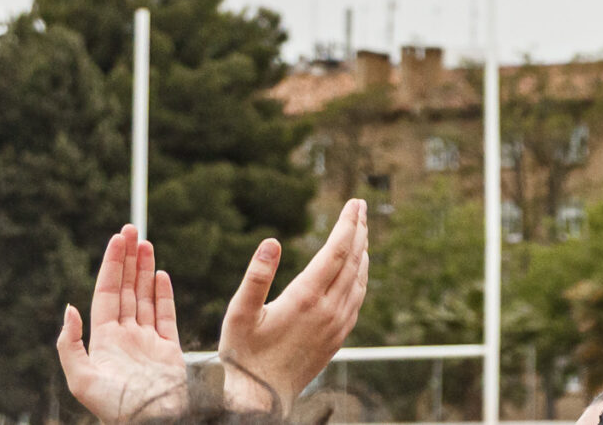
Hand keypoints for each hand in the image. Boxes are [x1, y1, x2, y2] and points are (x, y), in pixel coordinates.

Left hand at [55, 226, 188, 424]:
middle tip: (132, 229)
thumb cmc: (118, 407)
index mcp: (104, 341)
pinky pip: (166, 315)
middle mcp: (125, 337)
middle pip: (126, 289)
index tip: (118, 238)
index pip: (108, 293)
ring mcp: (148, 342)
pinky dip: (163, 293)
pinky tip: (160, 275)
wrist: (156, 421)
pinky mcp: (169, 350)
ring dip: (144, 270)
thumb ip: (70, 346)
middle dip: (128, 259)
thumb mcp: (82, 380)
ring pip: (145, 297)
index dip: (112, 264)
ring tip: (145, 243)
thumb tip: (70, 309)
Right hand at [218, 198, 370, 410]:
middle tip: (361, 206)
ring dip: (362, 252)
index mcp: (307, 298)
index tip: (354, 202)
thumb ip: (256, 276)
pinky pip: (357, 299)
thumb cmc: (244, 355)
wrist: (260, 399)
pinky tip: (358, 270)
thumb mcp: (240, 313)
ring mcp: (337, 325)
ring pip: (359, 280)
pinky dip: (361, 277)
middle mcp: (329, 310)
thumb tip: (271, 241)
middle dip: (358, 230)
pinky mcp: (338, 338)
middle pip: (353, 260)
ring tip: (361, 231)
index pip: (337, 251)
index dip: (348, 224)